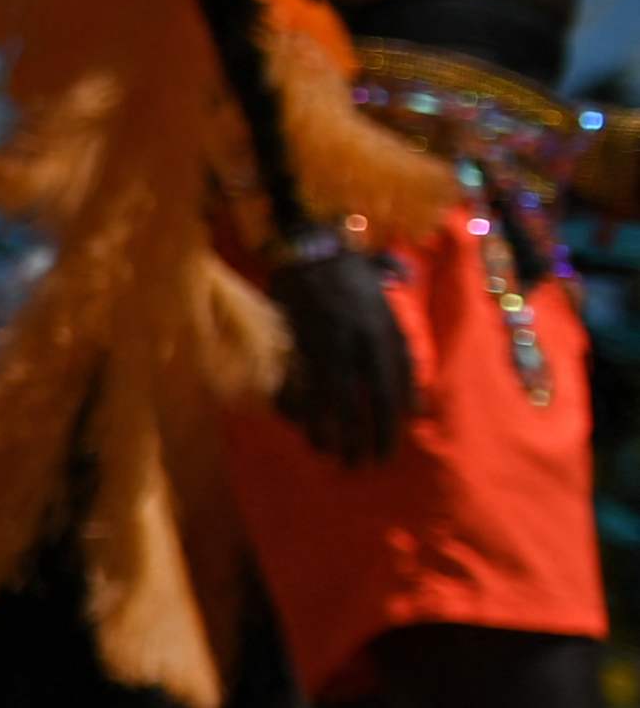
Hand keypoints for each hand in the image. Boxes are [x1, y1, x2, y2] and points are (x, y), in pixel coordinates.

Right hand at [265, 235, 418, 464]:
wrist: (307, 245)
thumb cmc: (345, 267)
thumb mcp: (380, 293)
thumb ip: (395, 329)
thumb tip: (406, 355)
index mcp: (387, 327)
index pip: (402, 378)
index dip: (402, 409)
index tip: (401, 434)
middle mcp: (366, 339)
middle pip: (374, 395)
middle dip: (374, 432)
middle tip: (371, 462)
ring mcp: (332, 342)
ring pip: (340, 398)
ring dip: (340, 432)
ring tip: (338, 459)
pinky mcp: (302, 343)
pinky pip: (309, 386)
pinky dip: (310, 412)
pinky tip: (308, 432)